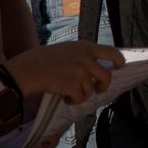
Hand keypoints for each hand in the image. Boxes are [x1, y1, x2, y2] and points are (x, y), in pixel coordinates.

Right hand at [5, 40, 125, 103]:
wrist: (27, 70)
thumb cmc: (41, 60)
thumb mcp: (65, 50)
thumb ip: (81, 56)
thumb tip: (94, 69)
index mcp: (84, 46)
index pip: (110, 51)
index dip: (118, 60)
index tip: (120, 66)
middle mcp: (86, 58)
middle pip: (106, 76)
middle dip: (103, 86)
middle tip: (98, 90)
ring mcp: (81, 71)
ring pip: (91, 90)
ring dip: (81, 94)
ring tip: (68, 93)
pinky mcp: (74, 85)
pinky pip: (80, 98)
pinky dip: (73, 100)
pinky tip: (64, 97)